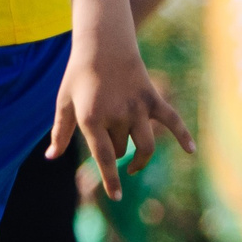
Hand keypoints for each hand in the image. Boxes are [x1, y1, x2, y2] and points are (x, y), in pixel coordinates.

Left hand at [49, 40, 192, 197]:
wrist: (102, 44)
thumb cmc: (79, 75)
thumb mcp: (64, 103)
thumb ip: (60, 133)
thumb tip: (50, 158)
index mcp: (92, 119)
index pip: (103, 157)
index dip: (111, 180)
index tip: (117, 197)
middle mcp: (116, 115)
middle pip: (120, 150)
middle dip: (114, 153)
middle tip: (106, 141)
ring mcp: (137, 107)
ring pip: (145, 145)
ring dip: (140, 158)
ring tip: (133, 165)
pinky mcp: (152, 99)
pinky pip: (172, 120)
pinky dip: (183, 135)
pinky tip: (191, 151)